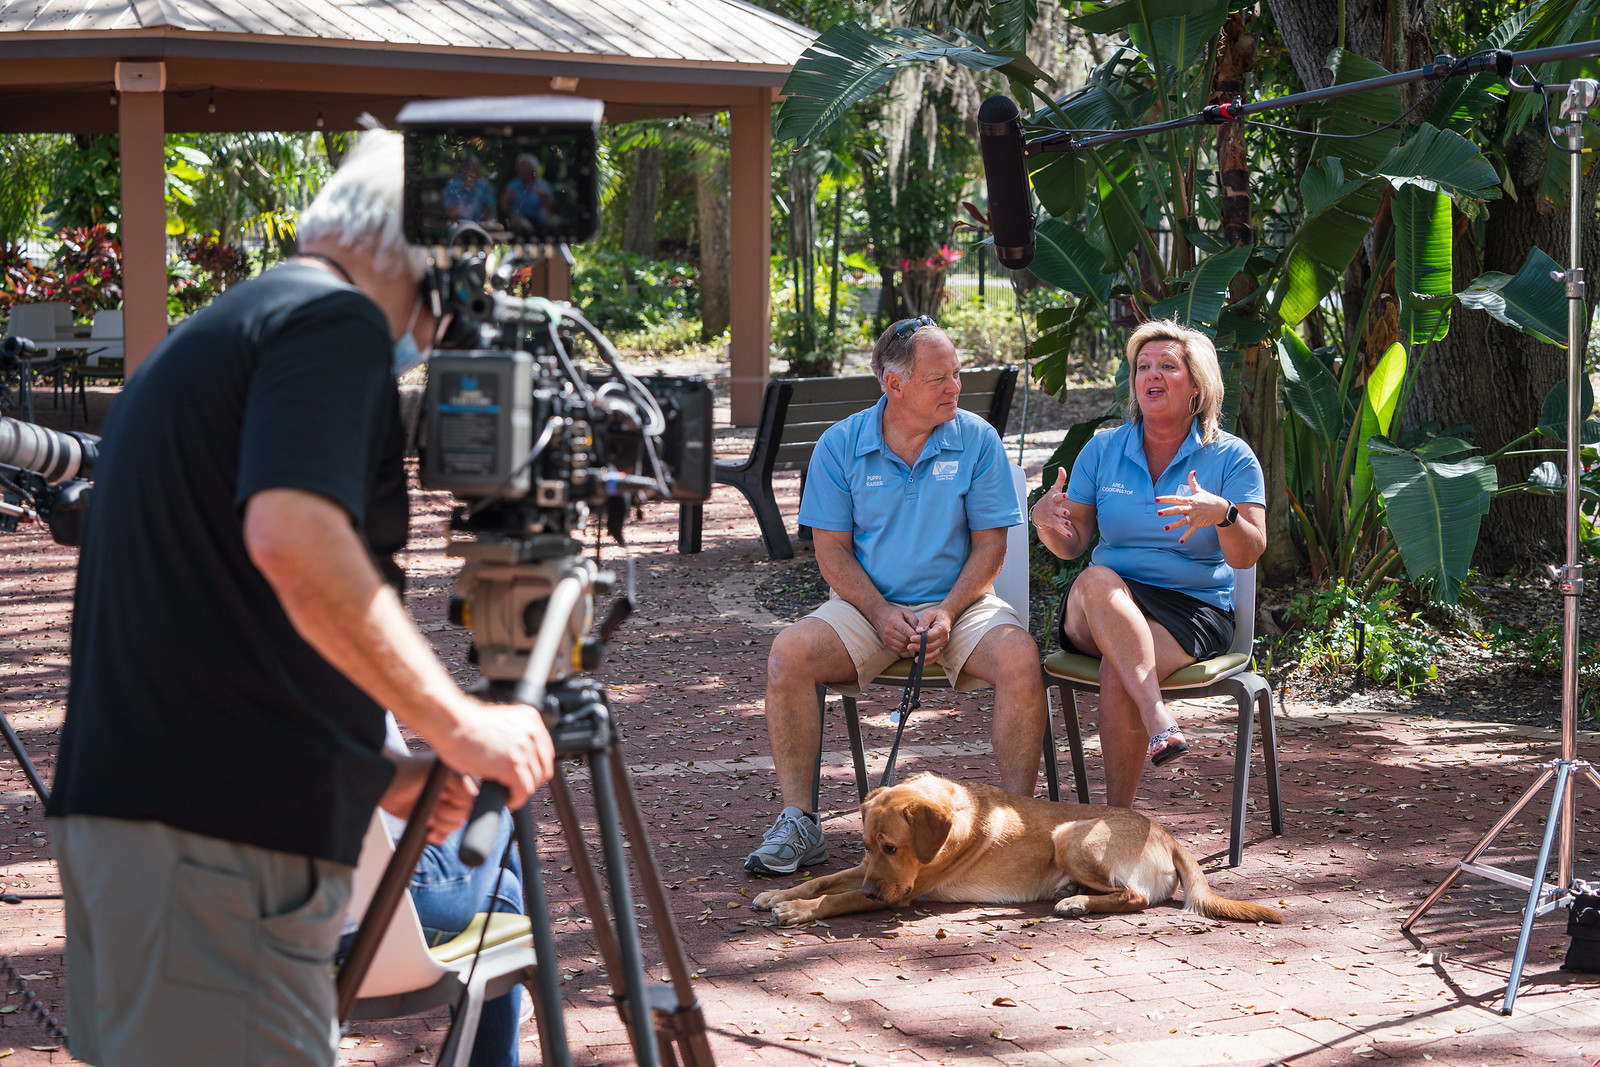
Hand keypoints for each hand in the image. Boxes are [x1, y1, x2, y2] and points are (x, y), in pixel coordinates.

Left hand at [376, 758, 479, 843]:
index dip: (463, 803)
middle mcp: (450, 795)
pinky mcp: (429, 822)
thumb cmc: (406, 773)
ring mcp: (440, 809)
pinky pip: (442, 835)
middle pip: (464, 814)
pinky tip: (428, 830)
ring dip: (441, 825)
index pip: (472, 798)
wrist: (384, 785)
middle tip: (437, 807)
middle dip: (450, 814)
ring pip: (454, 826)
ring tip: (429, 817)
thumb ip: (459, 781)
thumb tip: (475, 795)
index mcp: (456, 781)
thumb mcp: (435, 773)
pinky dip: (437, 836)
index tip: (449, 799)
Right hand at [433, 699, 555, 808]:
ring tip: (507, 793)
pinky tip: (506, 800)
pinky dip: (515, 800)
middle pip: (543, 767)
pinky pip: (523, 791)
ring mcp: (524, 749)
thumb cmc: (465, 724)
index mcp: (530, 719)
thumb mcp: (500, 723)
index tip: (525, 776)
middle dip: (530, 780)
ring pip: (534, 781)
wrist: (451, 723)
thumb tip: (521, 754)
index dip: (534, 768)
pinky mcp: (513, 766)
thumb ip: (515, 735)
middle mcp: (532, 731)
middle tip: (514, 786)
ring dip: (520, 791)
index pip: (545, 752)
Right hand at [873, 605, 924, 659]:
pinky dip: (905, 648)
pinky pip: (898, 650)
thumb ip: (914, 621)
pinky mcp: (886, 644)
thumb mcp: (906, 612)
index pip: (906, 631)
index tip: (922, 635)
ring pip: (902, 646)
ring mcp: (886, 638)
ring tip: (913, 640)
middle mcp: (888, 631)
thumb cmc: (895, 613)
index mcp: (893, 621)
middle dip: (914, 640)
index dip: (915, 635)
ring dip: (910, 644)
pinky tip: (907, 642)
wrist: (879, 615)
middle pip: (905, 640)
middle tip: (919, 638)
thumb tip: (922, 631)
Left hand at [913, 608, 953, 662]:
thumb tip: (918, 631)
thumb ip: (924, 621)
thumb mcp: (929, 614)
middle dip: (919, 647)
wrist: (945, 617)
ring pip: (934, 654)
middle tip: (909, 646)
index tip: (911, 638)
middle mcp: (944, 638)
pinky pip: (936, 656)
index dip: (920, 639)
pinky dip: (929, 661)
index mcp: (942, 628)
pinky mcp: (941, 648)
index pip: (930, 636)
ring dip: (924, 657)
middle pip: (931, 646)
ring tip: (914, 658)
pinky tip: (921, 662)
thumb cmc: (936, 614)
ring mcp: (943, 644)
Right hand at [1031, 468, 1073, 535]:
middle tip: (1067, 513)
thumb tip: (1061, 468)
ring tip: (1068, 523)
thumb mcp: (1054, 490)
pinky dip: (1064, 532)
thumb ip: (1060, 480)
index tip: (1066, 495)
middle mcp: (1052, 509)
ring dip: (1062, 522)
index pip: (1057, 497)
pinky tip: (1070, 535)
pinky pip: (1058, 529)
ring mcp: (1052, 517)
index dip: (1061, 496)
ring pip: (1057, 520)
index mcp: (1053, 499)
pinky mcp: (1053, 524)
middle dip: (1061, 511)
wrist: (1038, 513)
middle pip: (1057, 510)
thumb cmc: (1049, 499)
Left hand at [1154, 470, 1229, 544]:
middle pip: (1177, 510)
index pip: (1175, 499)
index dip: (1166, 499)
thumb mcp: (1199, 490)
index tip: (1156, 499)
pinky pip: (1191, 531)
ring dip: (1174, 525)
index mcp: (1189, 500)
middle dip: (1168, 511)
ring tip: (1165, 528)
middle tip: (1158, 513)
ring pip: (1182, 521)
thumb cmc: (1208, 499)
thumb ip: (1193, 481)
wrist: (1221, 509)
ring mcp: (1194, 516)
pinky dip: (1186, 536)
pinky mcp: (1198, 524)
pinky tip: (1180, 542)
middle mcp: (1190, 508)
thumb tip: (1192, 471)